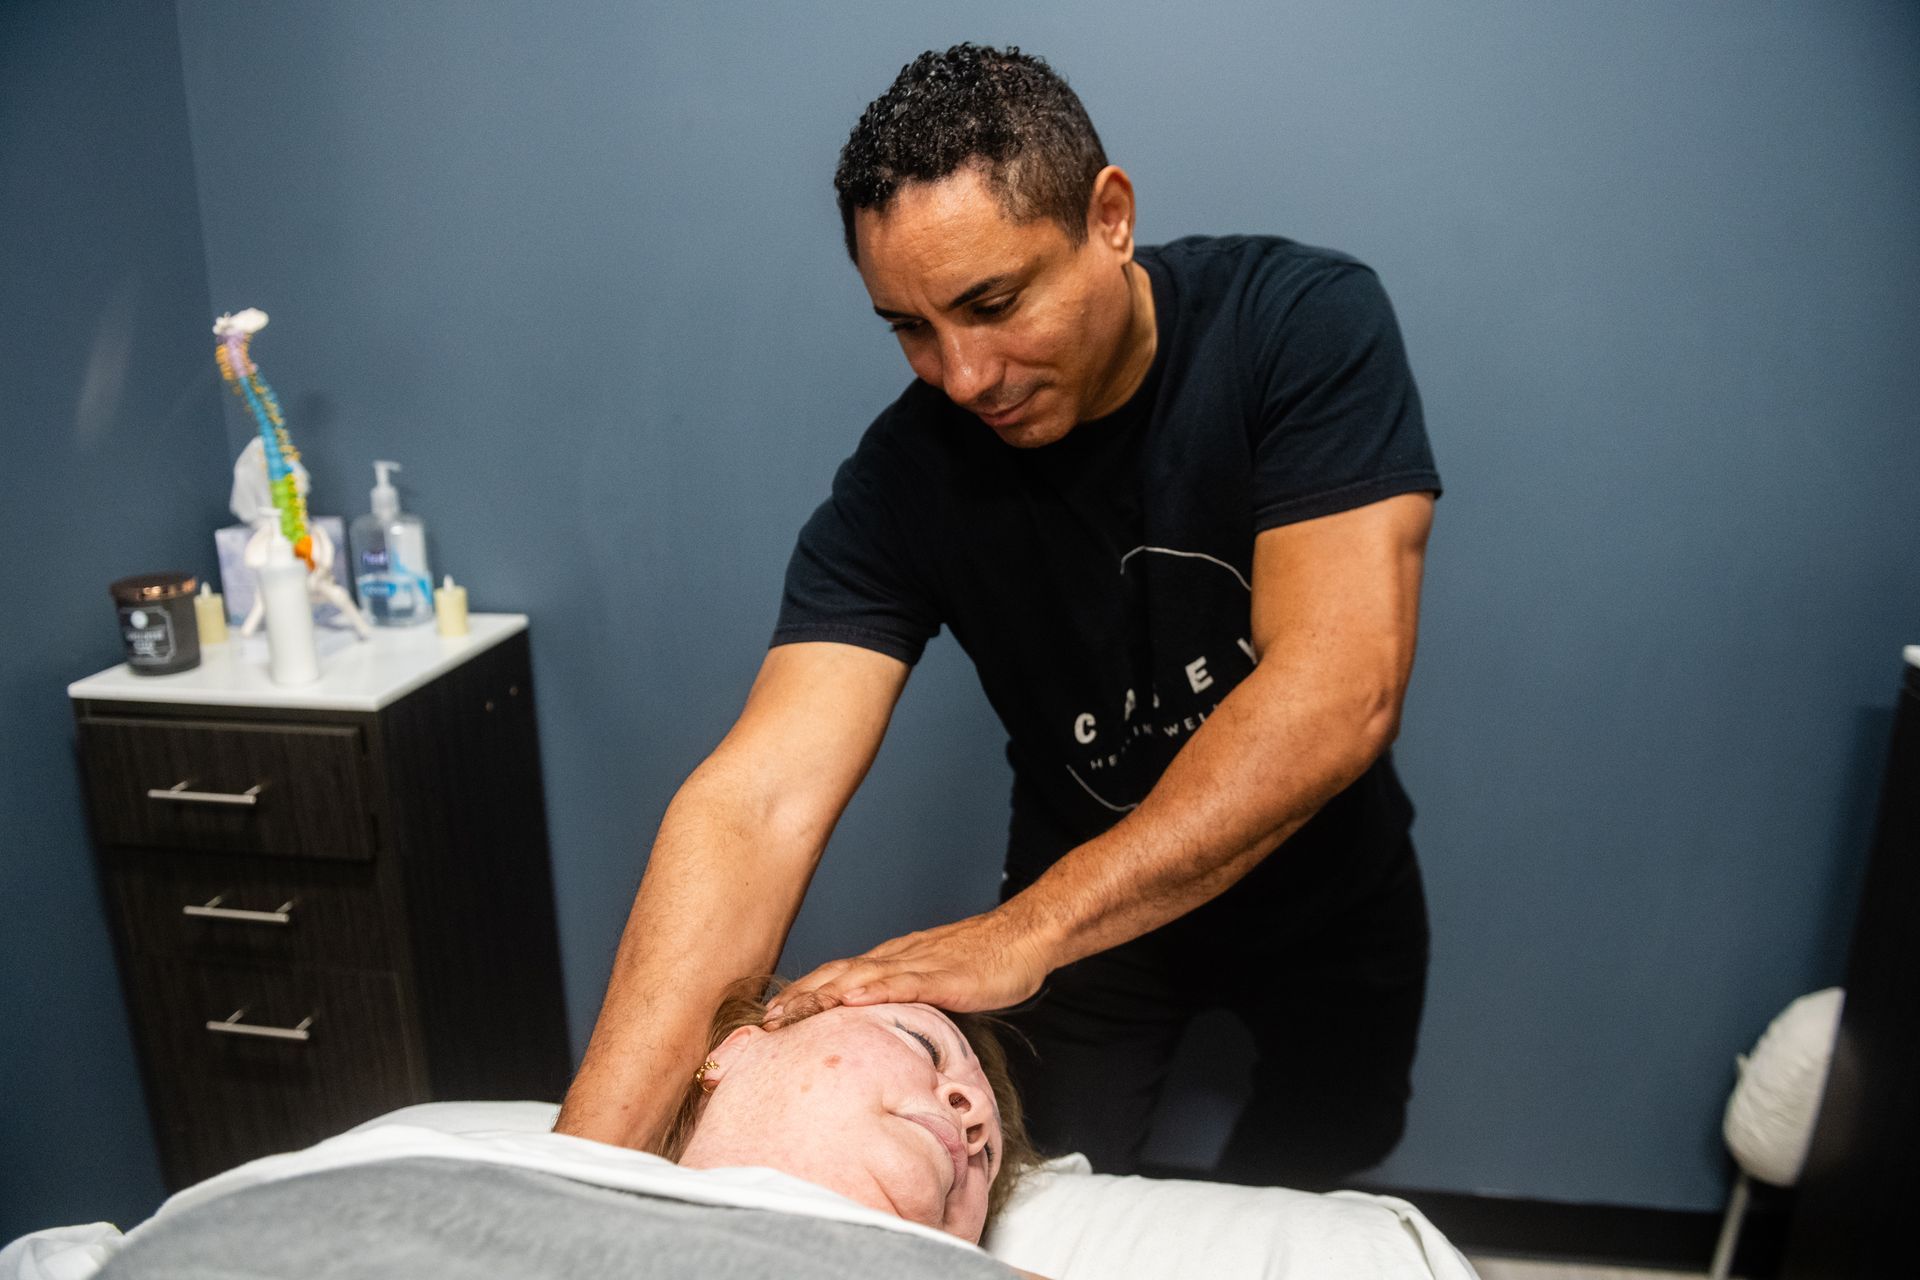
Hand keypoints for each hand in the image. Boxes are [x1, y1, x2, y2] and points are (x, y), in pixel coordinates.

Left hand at [768, 907, 1051, 1022]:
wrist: (1024, 937)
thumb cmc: (983, 964)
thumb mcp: (934, 988)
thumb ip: (906, 1004)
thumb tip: (881, 1037)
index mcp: (891, 963)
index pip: (836, 977)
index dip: (802, 995)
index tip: (770, 1018)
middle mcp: (897, 959)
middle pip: (838, 976)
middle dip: (799, 998)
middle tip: (765, 1022)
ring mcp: (920, 964)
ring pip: (862, 977)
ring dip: (824, 994)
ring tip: (793, 1012)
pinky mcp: (946, 976)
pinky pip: (907, 982)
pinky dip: (877, 989)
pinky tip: (855, 998)